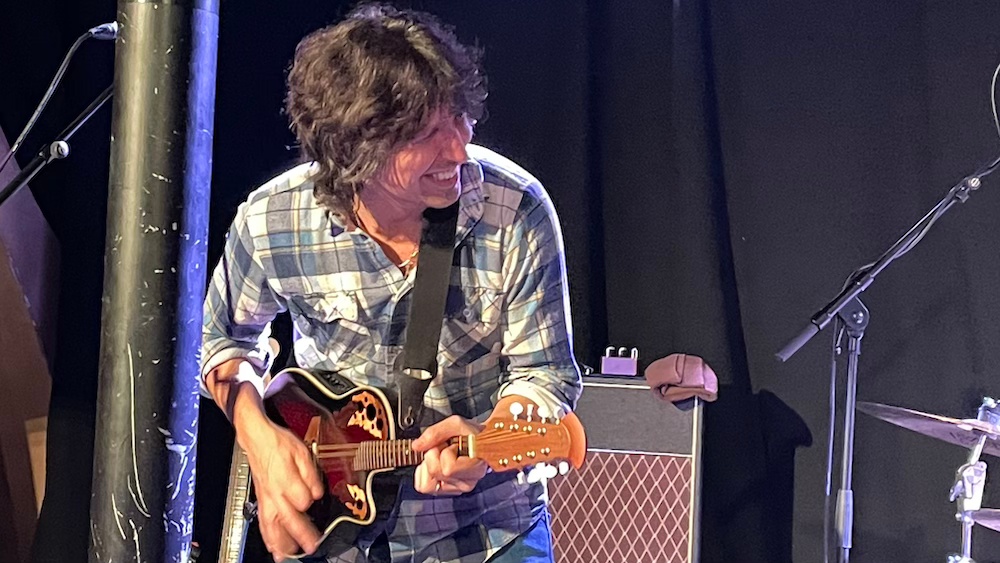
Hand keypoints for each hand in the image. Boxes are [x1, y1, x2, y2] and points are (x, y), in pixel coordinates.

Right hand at [241, 421, 324, 560]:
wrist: (257, 439)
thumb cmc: (278, 443)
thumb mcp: (301, 451)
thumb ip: (311, 473)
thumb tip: (317, 492)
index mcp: (286, 480)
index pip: (304, 500)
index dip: (313, 501)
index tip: (318, 500)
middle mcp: (275, 493)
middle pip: (289, 520)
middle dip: (302, 535)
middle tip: (312, 547)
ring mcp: (266, 499)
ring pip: (273, 526)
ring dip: (282, 543)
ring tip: (291, 556)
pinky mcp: (261, 501)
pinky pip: (263, 524)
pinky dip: (268, 538)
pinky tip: (273, 548)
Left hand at [411, 415, 487, 494]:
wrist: (478, 443)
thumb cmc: (471, 435)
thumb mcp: (456, 424)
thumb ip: (435, 432)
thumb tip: (417, 446)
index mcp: (475, 468)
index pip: (448, 468)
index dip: (444, 452)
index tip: (452, 445)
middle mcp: (467, 483)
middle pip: (435, 472)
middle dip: (435, 455)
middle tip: (445, 449)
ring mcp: (456, 489)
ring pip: (428, 484)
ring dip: (430, 466)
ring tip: (442, 457)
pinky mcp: (446, 492)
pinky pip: (424, 487)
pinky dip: (425, 474)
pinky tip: (437, 465)